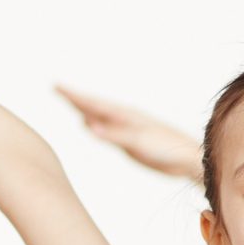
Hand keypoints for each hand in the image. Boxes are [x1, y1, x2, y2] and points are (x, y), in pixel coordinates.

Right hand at [54, 84, 200, 177]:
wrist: (186, 158)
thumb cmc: (167, 147)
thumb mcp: (139, 141)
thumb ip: (114, 134)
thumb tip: (88, 125)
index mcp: (125, 115)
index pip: (93, 103)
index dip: (74, 96)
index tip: (56, 86)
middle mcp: (124, 119)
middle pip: (93, 106)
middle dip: (75, 98)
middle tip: (56, 88)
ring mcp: (126, 130)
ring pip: (99, 117)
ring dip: (83, 109)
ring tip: (70, 102)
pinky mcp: (130, 143)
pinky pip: (106, 131)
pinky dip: (94, 125)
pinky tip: (90, 125)